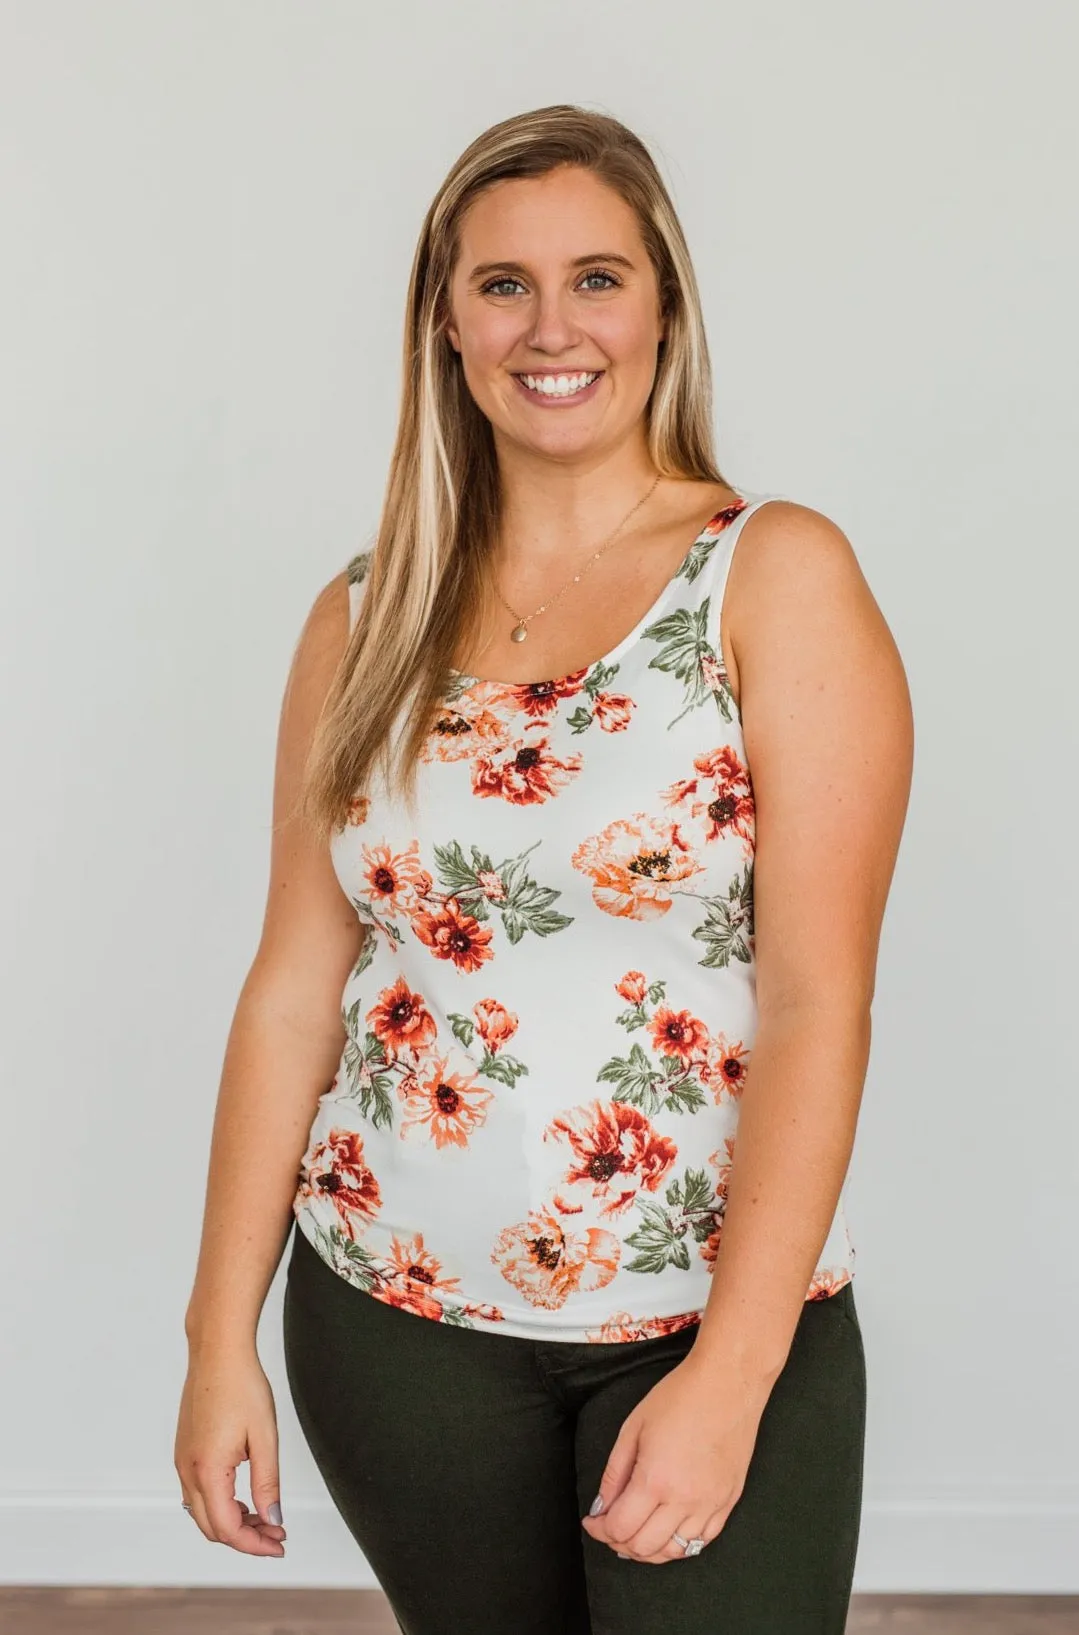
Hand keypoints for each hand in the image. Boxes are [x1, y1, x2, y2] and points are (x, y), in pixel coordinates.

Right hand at [174, 1346, 286, 1556]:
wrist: (218, 1351)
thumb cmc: (243, 1386)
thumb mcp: (264, 1437)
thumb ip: (268, 1483)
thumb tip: (272, 1518)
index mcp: (207, 1471)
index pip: (227, 1528)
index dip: (254, 1544)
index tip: (280, 1544)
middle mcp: (188, 1470)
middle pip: (211, 1527)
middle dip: (244, 1537)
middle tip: (276, 1533)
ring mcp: (182, 1461)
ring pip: (202, 1512)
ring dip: (231, 1522)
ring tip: (264, 1515)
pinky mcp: (184, 1451)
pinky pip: (197, 1492)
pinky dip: (220, 1504)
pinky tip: (244, 1496)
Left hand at [580, 1349, 771, 1564]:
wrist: (729, 1383)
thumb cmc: (680, 1397)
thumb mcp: (633, 1427)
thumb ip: (614, 1473)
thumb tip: (601, 1507)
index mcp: (655, 1479)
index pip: (620, 1528)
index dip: (599, 1530)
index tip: (592, 1521)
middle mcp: (684, 1501)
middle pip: (644, 1548)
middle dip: (618, 1544)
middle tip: (609, 1528)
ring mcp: (710, 1505)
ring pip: (674, 1552)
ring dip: (648, 1549)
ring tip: (635, 1532)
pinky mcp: (729, 1502)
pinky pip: (702, 1542)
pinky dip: (680, 1545)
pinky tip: (667, 1530)